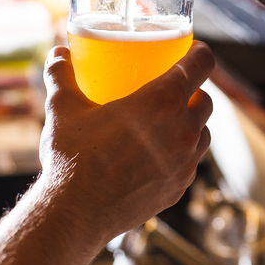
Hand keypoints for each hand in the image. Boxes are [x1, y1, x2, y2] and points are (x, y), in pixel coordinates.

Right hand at [39, 42, 215, 239]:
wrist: (75, 213)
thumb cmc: (72, 156)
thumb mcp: (62, 108)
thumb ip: (61, 75)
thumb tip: (58, 54)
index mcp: (162, 101)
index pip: (201, 64)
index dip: (201, 53)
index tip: (193, 50)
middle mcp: (183, 130)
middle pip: (206, 100)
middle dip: (195, 91)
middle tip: (174, 90)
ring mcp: (185, 163)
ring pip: (203, 134)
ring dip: (192, 124)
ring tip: (169, 123)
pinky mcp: (179, 188)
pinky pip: (190, 164)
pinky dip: (182, 155)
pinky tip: (160, 155)